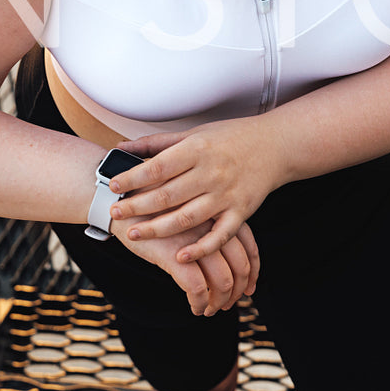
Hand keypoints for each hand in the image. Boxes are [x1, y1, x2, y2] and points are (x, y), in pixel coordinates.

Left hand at [107, 118, 288, 263]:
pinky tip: (181, 256)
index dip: (133, 178)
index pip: (158, 167)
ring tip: (135, 235)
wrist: (276, 146)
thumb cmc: (231, 138)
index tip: (113, 185)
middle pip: (168, 195)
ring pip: (188, 217)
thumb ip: (157, 144)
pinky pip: (219, 235)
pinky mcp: (241, 212)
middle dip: (138, 207)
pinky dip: (201, 248)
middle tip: (115, 214)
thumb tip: (122, 148)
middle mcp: (211, 172)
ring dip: (159, 229)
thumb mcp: (194, 134)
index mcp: (197, 149)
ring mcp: (227, 194)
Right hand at [116, 216, 259, 315]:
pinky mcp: (175, 255)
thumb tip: (224, 256)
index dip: (252, 271)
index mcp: (219, 212)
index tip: (248, 287)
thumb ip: (208, 223)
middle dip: (238, 291)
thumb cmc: (153, 204)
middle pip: (241, 266)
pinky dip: (199, 303)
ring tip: (209, 309)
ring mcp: (196, 240)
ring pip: (223, 281)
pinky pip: (197, 289)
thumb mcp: (188, 206)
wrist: (122, 200)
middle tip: (229, 304)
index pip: (249, 246)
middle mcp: (213, 225)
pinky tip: (194, 308)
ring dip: (219, 301)